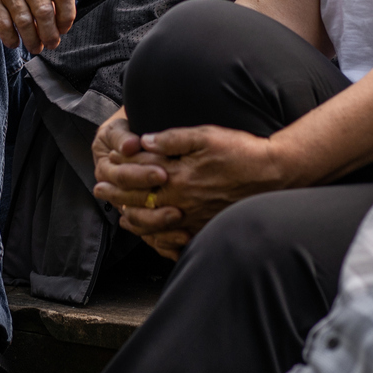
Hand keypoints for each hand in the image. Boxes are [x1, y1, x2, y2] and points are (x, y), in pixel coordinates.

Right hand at [0, 0, 76, 52]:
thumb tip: (59, 22)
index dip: (66, 17)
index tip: (63, 29)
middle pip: (44, 12)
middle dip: (50, 34)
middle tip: (51, 44)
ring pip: (25, 22)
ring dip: (32, 40)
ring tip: (35, 46)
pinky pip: (4, 25)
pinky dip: (11, 38)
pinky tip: (14, 42)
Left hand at [95, 124, 294, 259]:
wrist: (272, 174)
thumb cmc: (240, 151)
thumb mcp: (206, 136)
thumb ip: (173, 140)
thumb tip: (144, 142)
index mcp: (179, 176)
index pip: (139, 175)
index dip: (120, 171)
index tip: (105, 168)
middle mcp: (182, 200)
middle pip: (140, 201)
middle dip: (117, 196)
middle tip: (100, 191)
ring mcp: (193, 216)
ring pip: (153, 223)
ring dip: (133, 218)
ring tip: (120, 215)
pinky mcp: (204, 225)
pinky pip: (174, 237)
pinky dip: (157, 235)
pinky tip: (152, 232)